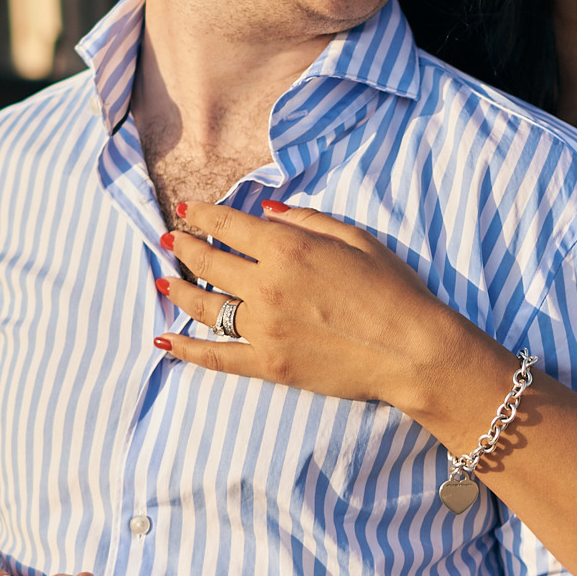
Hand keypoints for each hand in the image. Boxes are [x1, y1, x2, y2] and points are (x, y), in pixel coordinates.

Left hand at [155, 199, 501, 415]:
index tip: (186, 211)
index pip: (227, 225)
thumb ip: (306, 220)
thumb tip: (268, 212)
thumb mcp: (355, 238)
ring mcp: (263, 328)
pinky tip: (166, 341)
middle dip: (184, 248)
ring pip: (205, 307)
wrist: (411, 349)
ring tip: (165, 282)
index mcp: (287, 247)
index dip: (202, 216)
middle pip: (208, 263)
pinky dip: (187, 349)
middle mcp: (266, 285)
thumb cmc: (392, 289)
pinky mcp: (268, 364)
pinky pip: (217, 357)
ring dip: (179, 291)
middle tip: (171, 242)